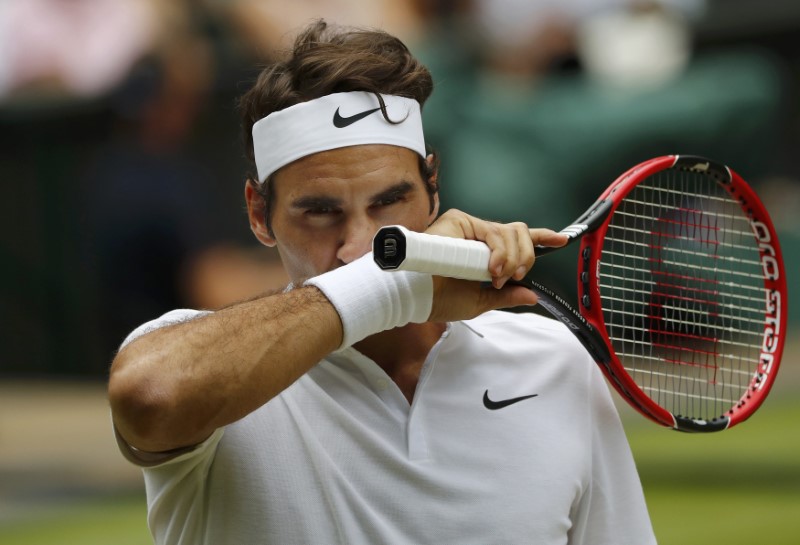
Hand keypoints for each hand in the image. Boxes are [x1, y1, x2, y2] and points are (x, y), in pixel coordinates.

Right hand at [424, 209, 567, 321]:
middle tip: (514, 276)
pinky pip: (493, 232)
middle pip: (519, 233)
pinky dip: (499, 252)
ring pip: (510, 232)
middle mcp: (478, 235)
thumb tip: (530, 295)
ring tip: (496, 276)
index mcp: (484, 252)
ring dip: (511, 259)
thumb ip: (505, 296)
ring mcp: (469, 226)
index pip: (516, 240)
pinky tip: (491, 268)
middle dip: (525, 257)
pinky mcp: (460, 221)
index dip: (540, 238)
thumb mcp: (480, 301)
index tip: (561, 240)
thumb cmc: (440, 298)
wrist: (416, 296)